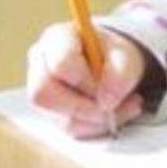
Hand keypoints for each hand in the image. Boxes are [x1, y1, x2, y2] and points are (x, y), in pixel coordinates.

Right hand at [26, 22, 147, 137]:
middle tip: (112, 107)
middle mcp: (41, 63)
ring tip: (124, 107)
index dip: (85, 82)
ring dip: (97, 120)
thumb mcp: (125, 54)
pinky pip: (70, 129)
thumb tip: (106, 101)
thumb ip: (120, 73)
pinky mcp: (51, 113)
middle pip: (44, 94)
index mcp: (57, 38)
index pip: (60, 64)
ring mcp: (42, 91)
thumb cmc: (112, 54)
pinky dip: (96, 127)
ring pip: (59, 117)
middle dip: (84, 108)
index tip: (106, 87)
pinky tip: (114, 115)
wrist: (111, 63)